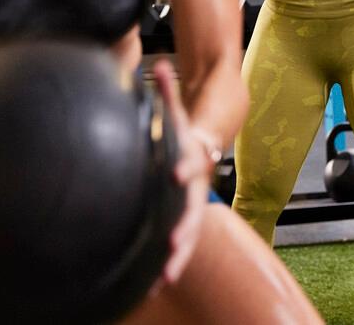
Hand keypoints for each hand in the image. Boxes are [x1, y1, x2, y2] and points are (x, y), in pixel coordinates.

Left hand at [150, 60, 210, 289]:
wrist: (203, 152)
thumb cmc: (183, 133)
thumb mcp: (177, 113)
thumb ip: (167, 92)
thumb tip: (159, 64)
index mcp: (191, 163)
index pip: (190, 164)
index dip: (185, 167)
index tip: (175, 174)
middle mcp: (193, 191)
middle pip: (192, 212)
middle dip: (184, 230)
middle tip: (173, 244)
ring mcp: (188, 210)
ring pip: (186, 238)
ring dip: (177, 257)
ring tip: (164, 277)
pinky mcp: (177, 224)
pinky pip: (174, 249)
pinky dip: (166, 267)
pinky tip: (151, 287)